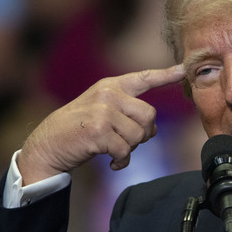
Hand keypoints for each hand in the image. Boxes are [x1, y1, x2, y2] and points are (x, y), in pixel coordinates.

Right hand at [17, 64, 185, 184]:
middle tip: (129, 142)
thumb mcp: (100, 109)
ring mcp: (103, 111)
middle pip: (149, 115)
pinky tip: (113, 162)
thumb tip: (152, 127)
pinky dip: (122, 161)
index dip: (165, 75)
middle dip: (145, 134)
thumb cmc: (78, 129)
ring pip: (139, 135)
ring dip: (132, 149)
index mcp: (111, 86)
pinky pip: (126, 150)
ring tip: (117, 151)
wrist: (47, 144)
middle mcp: (108, 94)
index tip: (183, 70)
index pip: (144, 78)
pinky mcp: (98, 131)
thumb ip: (125, 110)